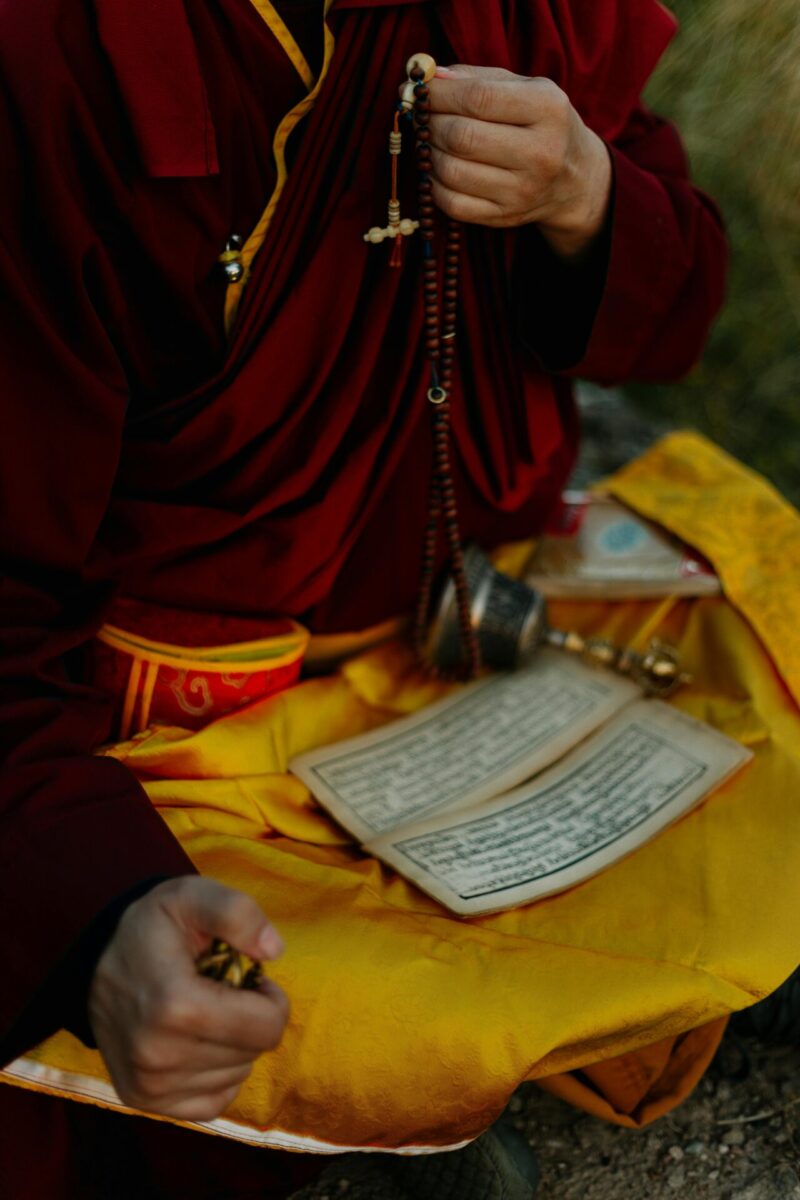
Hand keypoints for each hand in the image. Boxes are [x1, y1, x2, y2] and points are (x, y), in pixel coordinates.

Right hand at [88, 877, 287, 1121]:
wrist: (98, 962)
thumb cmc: (153, 927)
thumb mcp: (190, 896)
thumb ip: (236, 912)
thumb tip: (273, 950)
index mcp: (175, 1006)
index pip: (267, 1028)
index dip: (270, 998)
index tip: (247, 978)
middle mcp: (159, 1057)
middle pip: (253, 1052)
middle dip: (250, 1018)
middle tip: (220, 990)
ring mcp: (149, 1085)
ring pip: (237, 1076)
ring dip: (233, 1044)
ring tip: (203, 1011)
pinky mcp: (145, 1101)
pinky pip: (215, 1099)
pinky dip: (217, 1072)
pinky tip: (196, 1040)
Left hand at [426, 64, 611, 258]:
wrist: (573, 178)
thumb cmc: (540, 123)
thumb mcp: (525, 89)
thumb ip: (478, 79)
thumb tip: (429, 79)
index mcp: (547, 109)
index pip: (479, 98)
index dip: (438, 94)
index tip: (415, 88)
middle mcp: (540, 153)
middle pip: (462, 136)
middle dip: (429, 123)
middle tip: (421, 116)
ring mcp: (522, 191)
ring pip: (451, 171)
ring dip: (428, 152)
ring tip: (430, 140)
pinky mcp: (505, 217)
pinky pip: (452, 203)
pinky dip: (434, 184)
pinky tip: (438, 168)